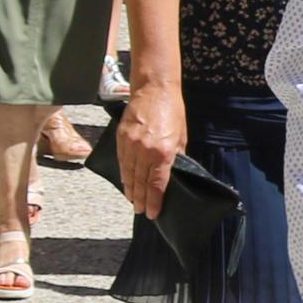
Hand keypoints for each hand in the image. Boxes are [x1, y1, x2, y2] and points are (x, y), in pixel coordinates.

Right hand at [115, 81, 185, 220]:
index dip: (155, 201)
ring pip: (129, 174)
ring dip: (131, 189)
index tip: (153, 212)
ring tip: (133, 201)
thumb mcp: (181, 136)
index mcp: (164, 152)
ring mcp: (131, 145)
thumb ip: (176, 156)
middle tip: (142, 211)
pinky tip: (126, 182)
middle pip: (141, 182)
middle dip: (141, 199)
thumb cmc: (172, 110)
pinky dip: (123, 174)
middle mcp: (145, 151)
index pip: (157, 184)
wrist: (154, 89)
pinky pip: (121, 161)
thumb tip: (172, 172)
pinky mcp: (121, 138)